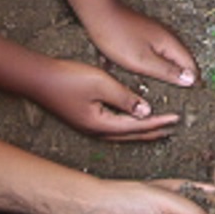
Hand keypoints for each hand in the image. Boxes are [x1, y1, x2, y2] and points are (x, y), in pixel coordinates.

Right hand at [34, 57, 180, 140]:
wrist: (38, 78)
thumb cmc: (67, 78)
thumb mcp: (101, 84)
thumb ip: (125, 97)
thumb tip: (145, 111)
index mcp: (101, 125)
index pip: (137, 126)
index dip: (158, 122)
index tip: (176, 119)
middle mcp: (95, 131)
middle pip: (131, 135)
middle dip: (153, 132)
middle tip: (172, 129)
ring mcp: (89, 127)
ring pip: (122, 134)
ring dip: (141, 131)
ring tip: (157, 128)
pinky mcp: (84, 120)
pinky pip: (113, 128)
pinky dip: (127, 126)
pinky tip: (131, 121)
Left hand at [91, 3, 197, 87]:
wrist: (99, 14)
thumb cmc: (117, 37)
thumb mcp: (142, 61)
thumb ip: (167, 71)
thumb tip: (190, 79)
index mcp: (170, 43)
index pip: (192, 65)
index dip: (193, 82)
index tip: (192, 96)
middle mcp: (167, 37)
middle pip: (182, 61)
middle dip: (183, 77)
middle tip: (181, 95)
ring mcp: (156, 35)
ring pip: (169, 57)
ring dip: (169, 71)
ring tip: (168, 87)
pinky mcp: (145, 35)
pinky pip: (157, 53)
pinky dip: (156, 64)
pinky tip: (149, 72)